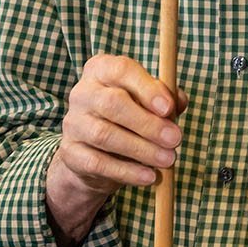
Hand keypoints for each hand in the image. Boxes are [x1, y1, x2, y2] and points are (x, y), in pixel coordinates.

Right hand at [46, 54, 186, 244]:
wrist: (95, 154)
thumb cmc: (129, 117)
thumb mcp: (149, 102)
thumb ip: (166, 98)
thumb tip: (177, 102)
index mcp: (102, 69)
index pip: (121, 69)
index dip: (147, 88)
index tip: (169, 108)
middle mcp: (83, 92)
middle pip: (112, 103)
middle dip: (148, 123)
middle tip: (175, 139)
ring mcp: (73, 123)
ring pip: (105, 135)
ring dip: (142, 149)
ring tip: (168, 159)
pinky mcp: (70, 152)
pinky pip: (98, 163)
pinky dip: (127, 171)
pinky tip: (149, 176)